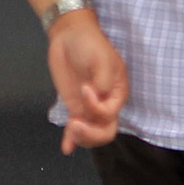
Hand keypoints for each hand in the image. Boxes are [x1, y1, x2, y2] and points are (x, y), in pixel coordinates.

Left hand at [47, 11, 126, 153]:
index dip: (97, 107)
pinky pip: (75, 128)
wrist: (69, 35)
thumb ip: (103, 80)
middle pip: (105, 131)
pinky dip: (71, 140)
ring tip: (70, 130)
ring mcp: (89, 107)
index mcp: (117, 92)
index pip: (111, 113)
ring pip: (91, 133)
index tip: (85, 88)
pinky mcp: (74, 107)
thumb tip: (99, 97)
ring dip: (82, 138)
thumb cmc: (90, 43)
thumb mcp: (102, 58)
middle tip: (76, 125)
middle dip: (92, 134)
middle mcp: (105, 104)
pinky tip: (66, 148)